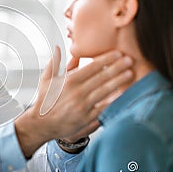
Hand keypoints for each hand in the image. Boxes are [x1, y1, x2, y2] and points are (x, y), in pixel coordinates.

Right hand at [14, 47, 132, 157]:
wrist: (42, 124)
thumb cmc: (45, 100)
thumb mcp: (46, 79)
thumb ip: (55, 63)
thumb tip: (60, 48)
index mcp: (69, 81)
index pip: (92, 67)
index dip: (106, 59)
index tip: (117, 53)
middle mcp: (77, 93)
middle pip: (102, 77)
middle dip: (117, 67)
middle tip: (129, 59)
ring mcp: (83, 106)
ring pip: (106, 91)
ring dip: (119, 81)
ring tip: (130, 73)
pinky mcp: (87, 118)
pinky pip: (105, 107)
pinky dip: (115, 100)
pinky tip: (123, 94)